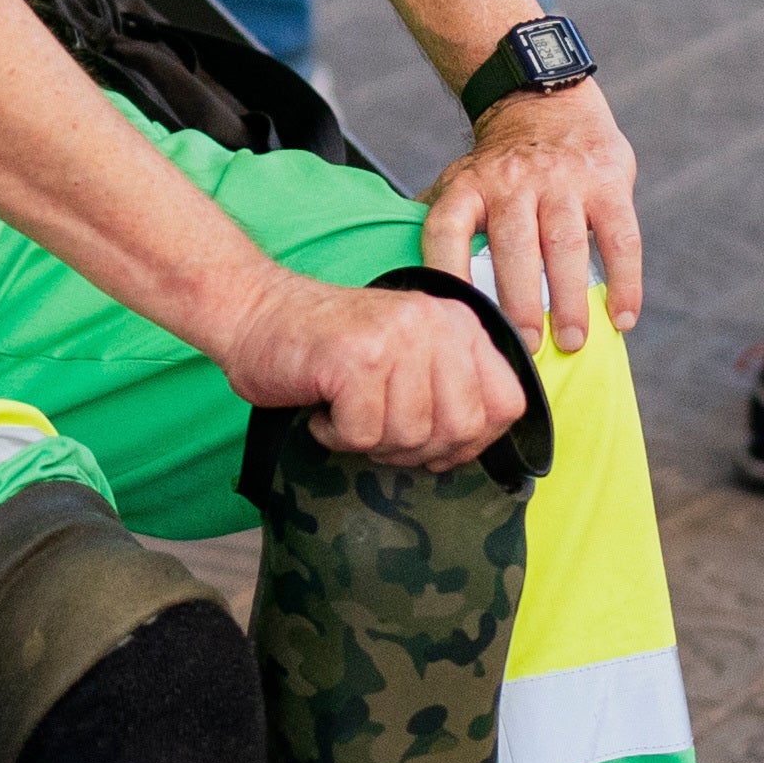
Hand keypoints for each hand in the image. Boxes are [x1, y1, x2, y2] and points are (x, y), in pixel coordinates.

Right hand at [210, 267, 523, 470]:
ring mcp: (397, 337)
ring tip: (346, 410)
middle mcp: (436, 322)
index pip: (507, 405)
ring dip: (370, 441)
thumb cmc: (331, 350)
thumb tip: (476, 447)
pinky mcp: (356, 357)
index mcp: (459, 323)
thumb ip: (452, 391)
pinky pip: (364, 434)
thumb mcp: (410, 359)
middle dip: (416, 448)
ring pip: (411, 436)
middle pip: (461, 428)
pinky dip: (336, 435)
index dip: (471, 441)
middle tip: (377, 429)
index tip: (430, 441)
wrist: (256, 314)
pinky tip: (324, 408)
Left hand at [418, 82, 640, 354]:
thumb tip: (405, 282)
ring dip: (569, 299)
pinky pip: (620, 237)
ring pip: (565, 245)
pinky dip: (624, 281)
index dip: (444, 271)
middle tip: (526, 347)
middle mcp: (513, 182)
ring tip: (571, 342)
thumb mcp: (460, 182)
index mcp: (468, 186)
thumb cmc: (498, 168)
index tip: (454, 318)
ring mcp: (563, 181)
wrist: (547, 105)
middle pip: (513, 245)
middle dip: (520, 301)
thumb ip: (441, 225)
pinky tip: (622, 318)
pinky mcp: (607, 183)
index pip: (445, 229)